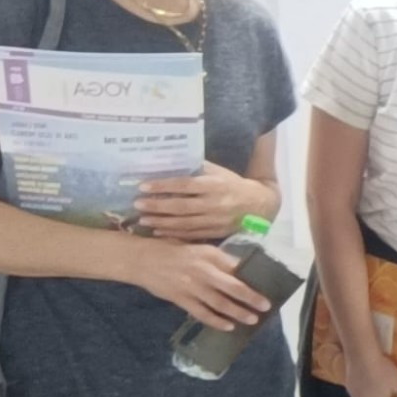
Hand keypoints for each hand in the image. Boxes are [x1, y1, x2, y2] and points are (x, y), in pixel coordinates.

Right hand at [128, 238, 270, 329]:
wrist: (141, 259)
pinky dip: (216, 321)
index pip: (236, 267)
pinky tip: (228, 326)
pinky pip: (201, 313)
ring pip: (219, 303)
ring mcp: (191, 286)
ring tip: (252, 319)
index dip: (251, 278)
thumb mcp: (197, 248)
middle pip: (232, 287)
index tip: (267, 285)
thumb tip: (239, 270)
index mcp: (208, 254)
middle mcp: (202, 270)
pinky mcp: (180, 299)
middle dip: (251, 298)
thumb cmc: (171, 250)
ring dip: (237, 312)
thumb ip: (217, 259)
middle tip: (266, 306)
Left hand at [135, 163, 271, 241]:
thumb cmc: (233, 184)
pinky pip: (191, 235)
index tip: (143, 186)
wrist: (258, 206)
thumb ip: (198, 168)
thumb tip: (171, 161)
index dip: (163, 186)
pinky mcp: (215, 233)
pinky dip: (173, 235)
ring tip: (143, 220)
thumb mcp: (219, 172)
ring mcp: (214, 220)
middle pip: (181, 206)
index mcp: (214, 185)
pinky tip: (158, 233)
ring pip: (184, 223)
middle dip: (157, 206)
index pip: (185, 185)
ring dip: (161, 222)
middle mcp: (214, 203)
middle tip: (137, 204)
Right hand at [343, 346, 396, 396]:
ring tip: (380, 374)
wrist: (362, 355)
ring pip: (370, 395)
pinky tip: (369, 373)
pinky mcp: (348, 387)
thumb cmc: (384, 371)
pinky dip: (365, 384)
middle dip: (387, 393)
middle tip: (391, 378)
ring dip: (376, 388)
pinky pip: (360, 388)